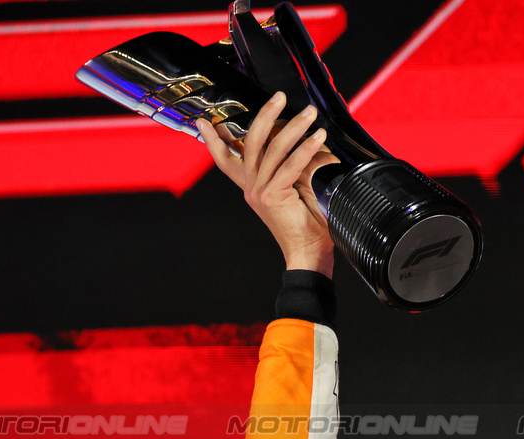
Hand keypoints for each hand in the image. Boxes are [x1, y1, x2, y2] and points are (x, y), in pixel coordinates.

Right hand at [198, 93, 339, 275]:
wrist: (309, 256)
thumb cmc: (309, 227)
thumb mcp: (298, 191)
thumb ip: (295, 169)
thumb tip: (309, 144)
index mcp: (252, 187)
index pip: (228, 159)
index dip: (215, 140)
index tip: (206, 122)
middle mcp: (251, 188)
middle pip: (250, 142)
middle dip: (265, 115)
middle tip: (280, 97)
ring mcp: (259, 191)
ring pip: (272, 148)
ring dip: (293, 126)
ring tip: (311, 113)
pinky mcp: (272, 196)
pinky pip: (289, 165)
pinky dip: (306, 149)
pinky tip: (318, 137)